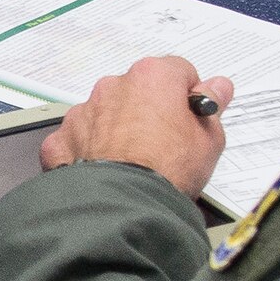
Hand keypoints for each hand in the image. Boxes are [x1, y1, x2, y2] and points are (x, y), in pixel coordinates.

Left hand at [39, 56, 234, 199]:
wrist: (124, 208)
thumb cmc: (167, 172)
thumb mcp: (209, 140)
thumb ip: (211, 107)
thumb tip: (217, 88)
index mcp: (153, 77)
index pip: (178, 72)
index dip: (188, 97)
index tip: (191, 118)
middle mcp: (115, 86)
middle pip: (138, 91)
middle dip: (150, 112)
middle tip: (164, 146)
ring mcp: (84, 111)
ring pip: (106, 114)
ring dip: (118, 131)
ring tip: (133, 164)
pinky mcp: (62, 139)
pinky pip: (78, 139)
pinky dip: (88, 152)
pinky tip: (105, 172)